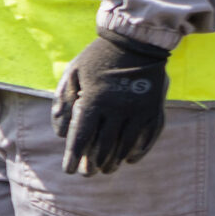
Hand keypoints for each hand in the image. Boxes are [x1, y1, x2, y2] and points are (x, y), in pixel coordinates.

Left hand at [51, 30, 169, 175]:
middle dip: (93, 163)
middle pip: (104, 147)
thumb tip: (60, 134)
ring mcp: (139, 111)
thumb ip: (63, 103)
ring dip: (115, 161)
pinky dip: (138, 152)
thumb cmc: (96, 59)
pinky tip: (129, 159)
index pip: (82, 137)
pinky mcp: (155, 110)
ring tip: (106, 169)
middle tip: (87, 173)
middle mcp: (118, 109)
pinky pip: (148, 138)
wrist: (135, 42)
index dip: (74, 156)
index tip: (68, 170)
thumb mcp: (72, 74)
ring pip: (126, 146)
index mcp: (94, 100)